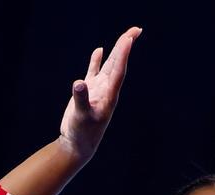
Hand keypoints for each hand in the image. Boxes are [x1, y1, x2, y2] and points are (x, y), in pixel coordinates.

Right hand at [59, 26, 142, 159]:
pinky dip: (97, 60)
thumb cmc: (81, 133)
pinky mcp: (89, 91)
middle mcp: (107, 90)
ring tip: (126, 35)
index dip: (123, 54)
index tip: (129, 38)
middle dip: (126, 46)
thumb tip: (79, 83)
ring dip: (117, 50)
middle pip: (119, 63)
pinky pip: (95, 71)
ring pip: (110, 65)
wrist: (78, 144)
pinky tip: (100, 50)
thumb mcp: (81, 116)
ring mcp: (99, 90)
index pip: (118, 70)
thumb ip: (81, 99)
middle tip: (136, 29)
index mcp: (109, 95)